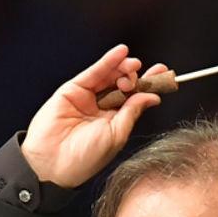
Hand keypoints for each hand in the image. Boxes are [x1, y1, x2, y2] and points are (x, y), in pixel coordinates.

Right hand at [18, 45, 167, 189]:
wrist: (53, 164)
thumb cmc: (84, 159)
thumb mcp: (116, 134)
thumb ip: (132, 112)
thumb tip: (152, 97)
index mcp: (114, 122)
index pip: (135, 98)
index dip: (149, 85)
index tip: (164, 75)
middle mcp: (101, 108)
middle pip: (123, 84)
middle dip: (137, 76)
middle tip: (145, 75)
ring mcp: (87, 98)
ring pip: (109, 76)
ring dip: (124, 67)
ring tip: (133, 65)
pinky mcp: (73, 90)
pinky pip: (93, 72)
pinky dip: (108, 61)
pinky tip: (121, 53)